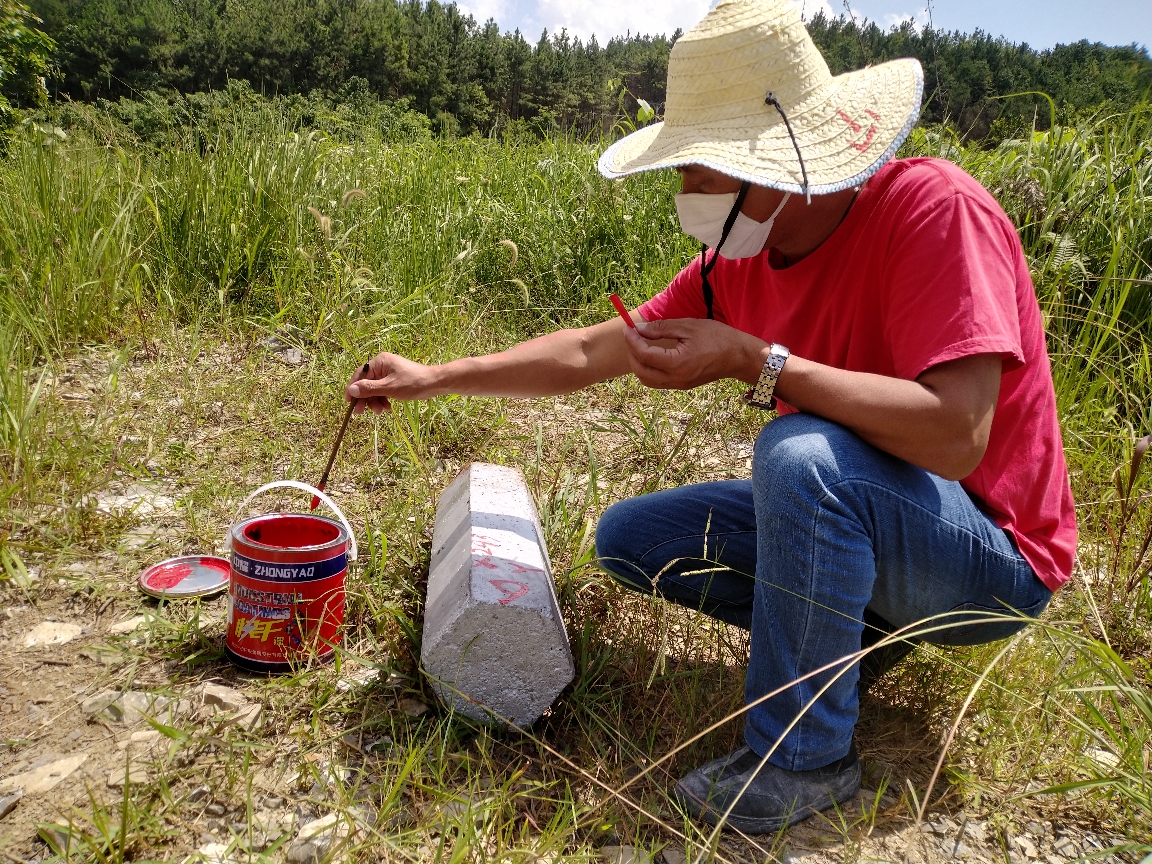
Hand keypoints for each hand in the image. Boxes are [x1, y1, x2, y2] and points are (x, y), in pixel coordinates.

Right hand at [346, 353, 437, 413]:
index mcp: (380, 362)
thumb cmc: (413, 382)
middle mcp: (382, 366)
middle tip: (361, 412)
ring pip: (374, 389)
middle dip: (365, 398)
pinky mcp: (394, 381)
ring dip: (375, 401)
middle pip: (366, 383)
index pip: (360, 374)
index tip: (349, 402)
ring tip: (380, 411)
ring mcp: (388, 374)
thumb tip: (351, 390)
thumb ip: (370, 389)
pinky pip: (383, 391)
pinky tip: (388, 408)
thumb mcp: (389, 387)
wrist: (434, 384)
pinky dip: (383, 400)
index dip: (353, 388)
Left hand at [623, 318, 766, 389]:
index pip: (644, 354)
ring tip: (639, 345)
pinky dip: (649, 369)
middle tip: (632, 336)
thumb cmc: (717, 337)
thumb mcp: (688, 326)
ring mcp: (679, 385)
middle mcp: (676, 379)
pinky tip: (651, 354)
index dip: (632, 340)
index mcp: (677, 363)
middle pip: (640, 371)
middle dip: (631, 353)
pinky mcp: (682, 386)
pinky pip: (657, 381)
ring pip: (647, 380)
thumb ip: (660, 328)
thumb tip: (638, 329)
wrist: (739, 356)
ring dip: (638, 363)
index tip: (628, 328)